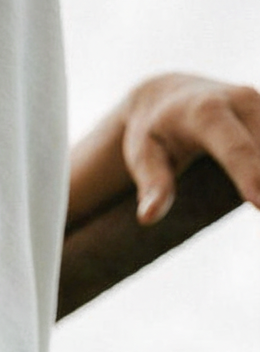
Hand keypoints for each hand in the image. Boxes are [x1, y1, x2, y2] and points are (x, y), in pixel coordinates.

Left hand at [121, 74, 259, 222]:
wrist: (170, 95)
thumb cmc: (152, 133)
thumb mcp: (143, 156)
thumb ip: (152, 185)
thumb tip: (147, 217)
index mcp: (206, 112)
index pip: (234, 148)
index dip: (249, 175)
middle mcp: (241, 100)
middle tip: (258, 211)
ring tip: (258, 203)